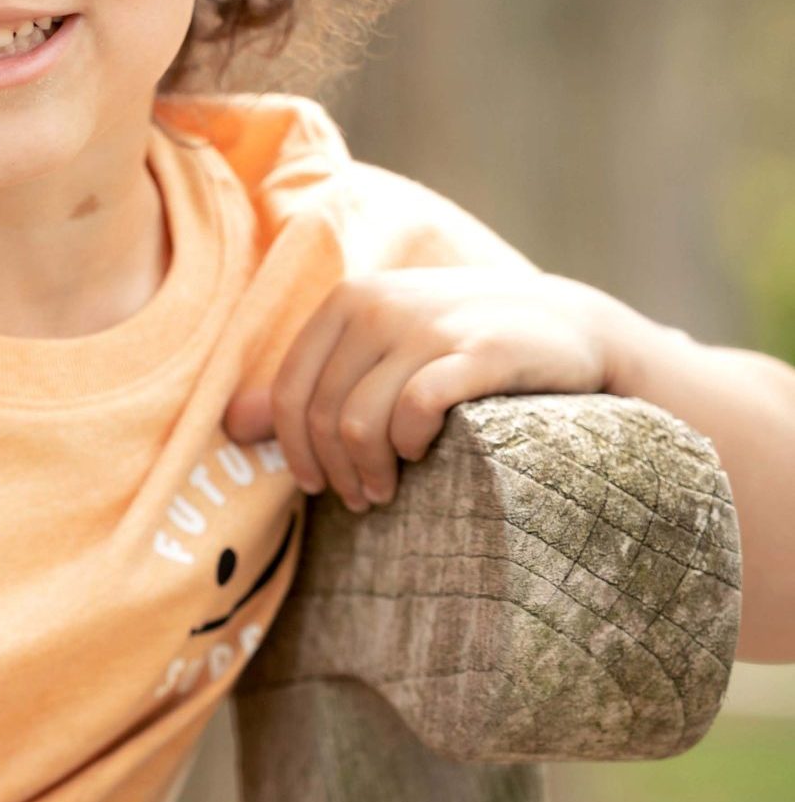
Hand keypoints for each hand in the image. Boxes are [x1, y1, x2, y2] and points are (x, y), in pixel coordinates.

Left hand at [223, 268, 620, 511]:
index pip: (289, 393)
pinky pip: (413, 413)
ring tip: (386, 490)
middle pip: (321, 417)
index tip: (315, 485)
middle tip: (361, 499)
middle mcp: (379, 305)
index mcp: (347, 302)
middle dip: (334, 472)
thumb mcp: (378, 351)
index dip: (293, 452)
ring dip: (368, 472)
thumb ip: (309, 383)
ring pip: (357, 424)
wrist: (569, 324)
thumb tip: (231, 425)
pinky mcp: (477, 352)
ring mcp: (428, 325)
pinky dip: (410, 446)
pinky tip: (422, 453)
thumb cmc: (457, 346)